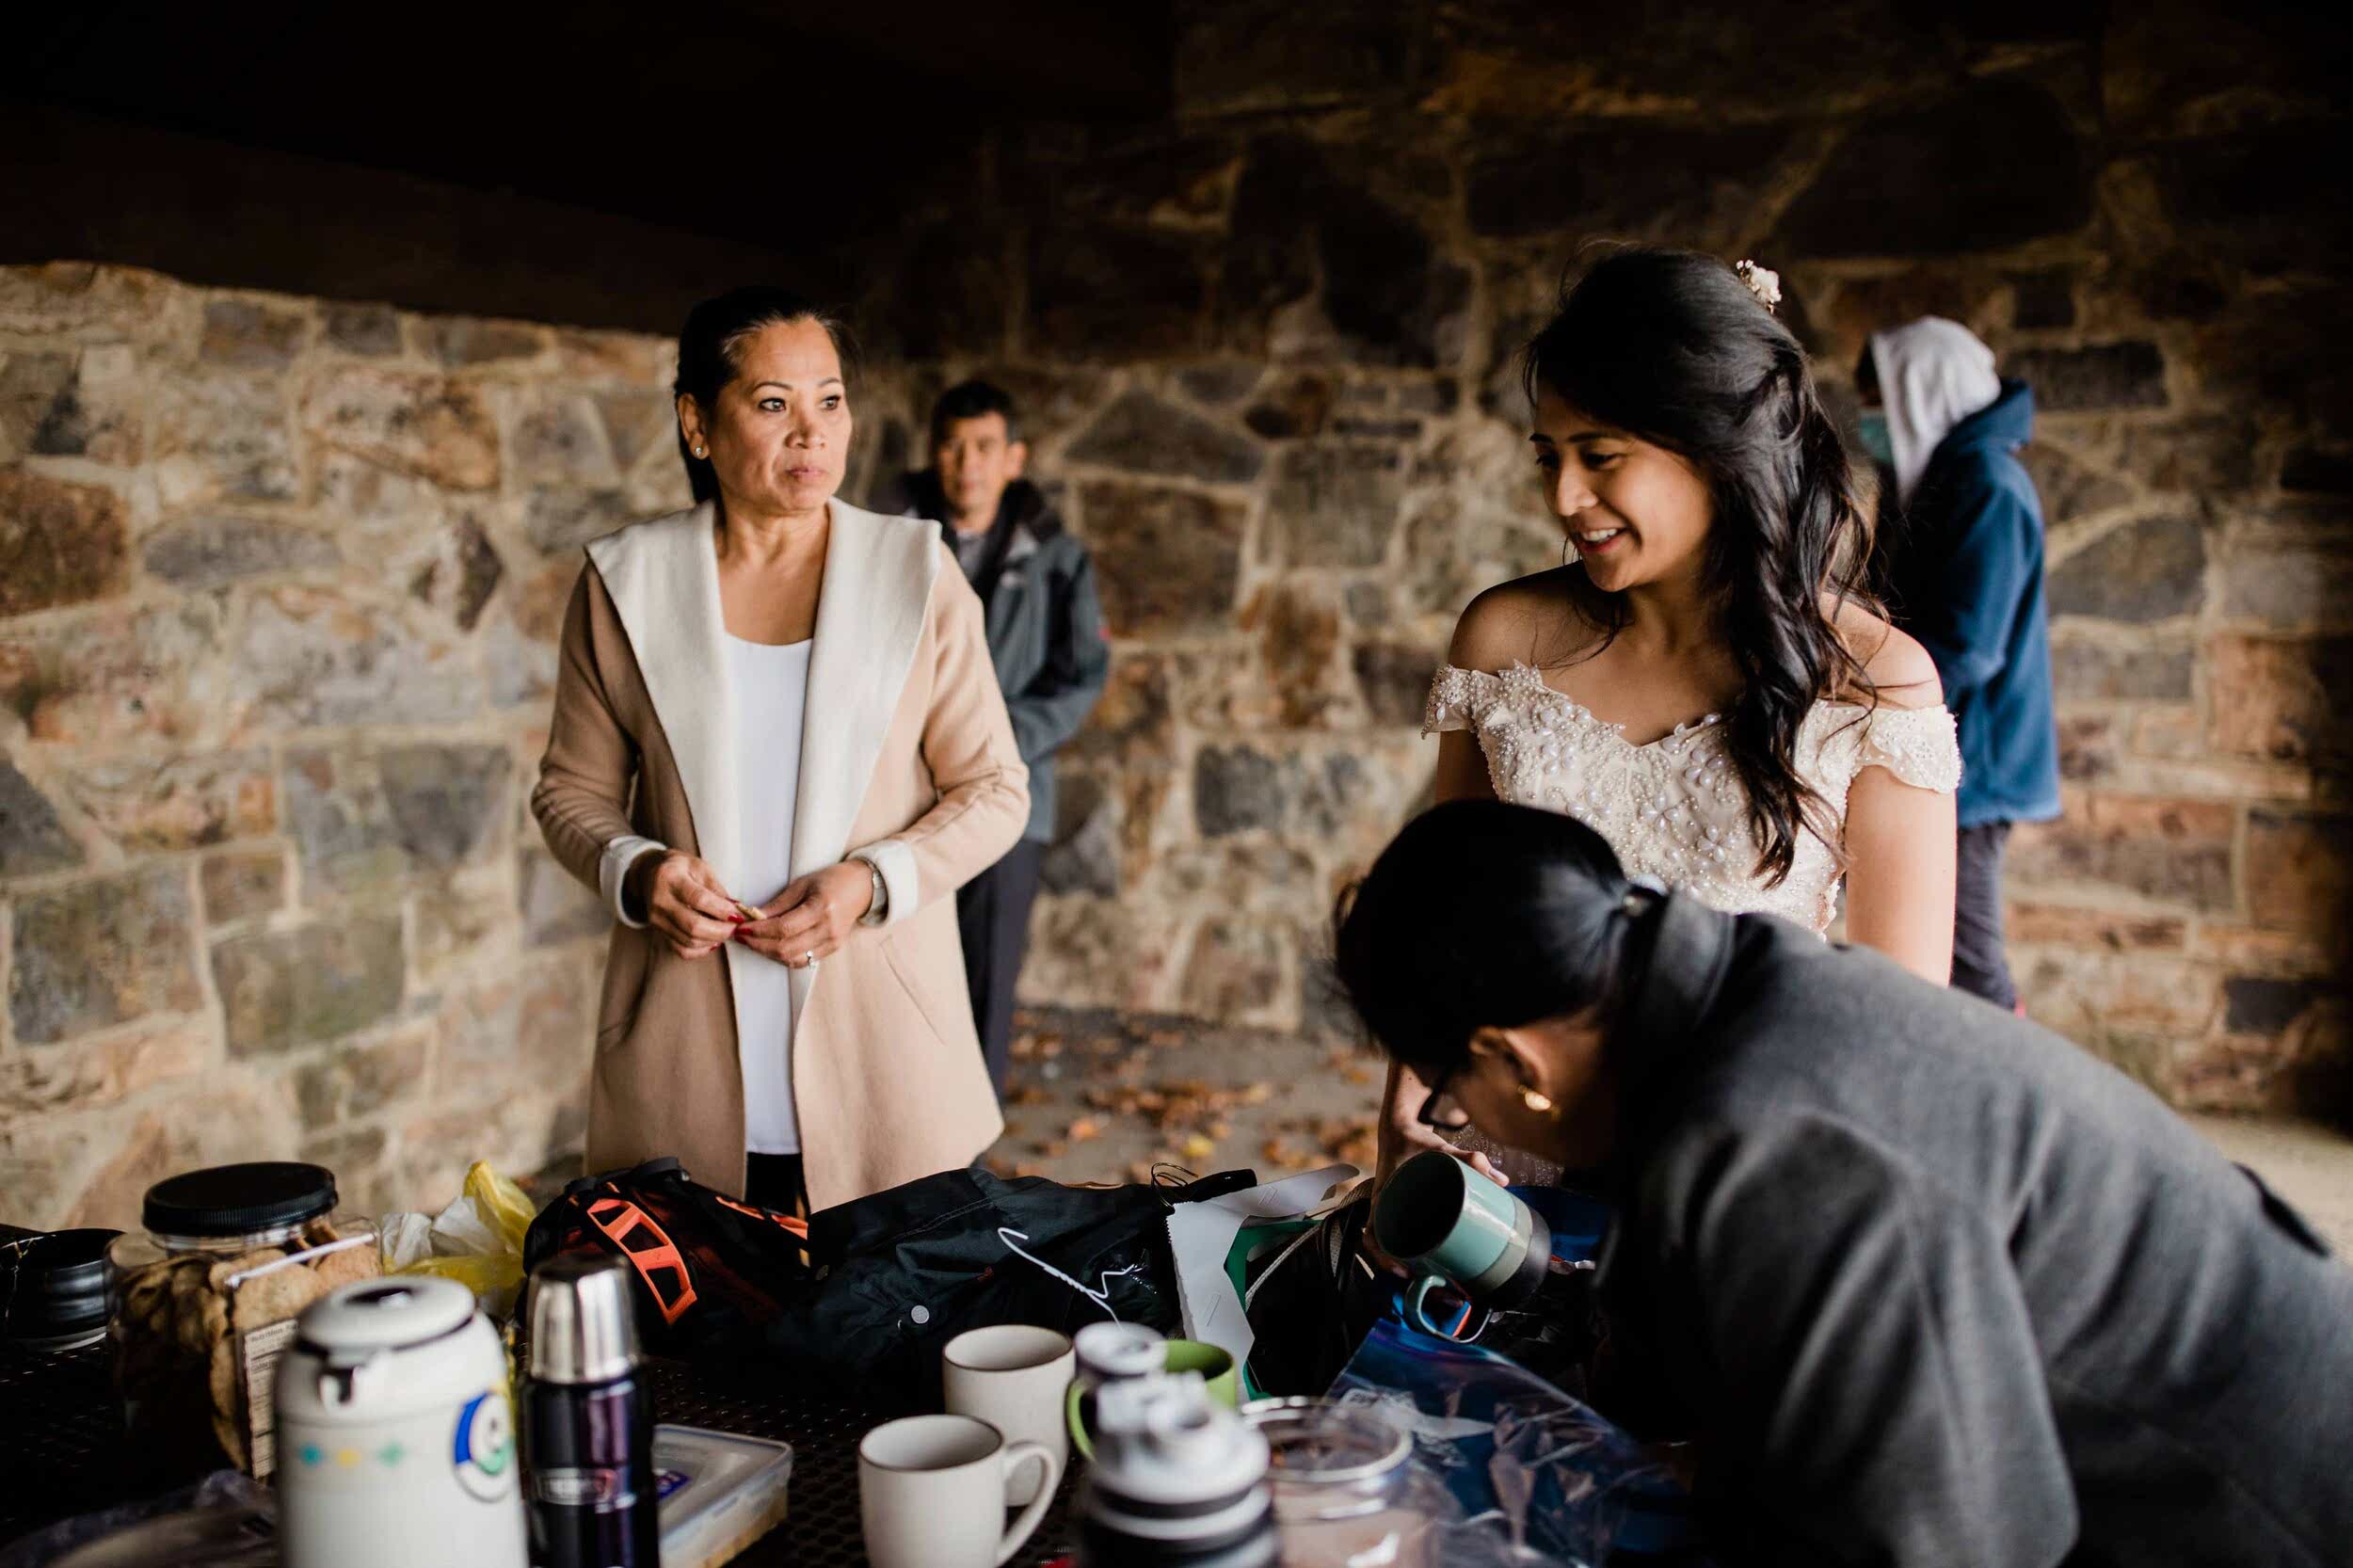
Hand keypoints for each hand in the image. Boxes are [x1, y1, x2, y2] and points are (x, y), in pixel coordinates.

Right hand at [633, 851, 739, 960]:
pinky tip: (711, 940)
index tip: (738, 914)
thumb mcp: (699, 867)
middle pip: (693, 926)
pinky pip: (681, 950)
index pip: (698, 899)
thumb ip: (716, 888)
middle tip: (735, 926)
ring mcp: (656, 919)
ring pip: (689, 941)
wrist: (649, 874)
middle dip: (721, 930)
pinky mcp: (658, 932)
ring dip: (714, 940)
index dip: (721, 910)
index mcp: (670, 877)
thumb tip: (735, 910)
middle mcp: (660, 901)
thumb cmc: (680, 868)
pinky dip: (701, 950)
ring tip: (726, 931)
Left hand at [734, 862, 874, 968]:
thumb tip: (752, 917)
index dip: (759, 931)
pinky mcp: (832, 949)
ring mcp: (832, 942)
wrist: (862, 888)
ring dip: (768, 954)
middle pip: (786, 948)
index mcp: (822, 908)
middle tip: (742, 937)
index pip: (783, 928)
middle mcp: (828, 929)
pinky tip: (772, 947)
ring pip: (793, 959)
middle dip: (758, 945)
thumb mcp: (803, 884)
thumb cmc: (832, 880)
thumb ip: (778, 904)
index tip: (741, 928)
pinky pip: (803, 961)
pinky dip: (784, 957)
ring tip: (753, 942)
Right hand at [1363, 1061, 1503, 1275]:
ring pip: (1391, 1247)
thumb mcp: (1440, 1148)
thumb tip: (1502, 1181)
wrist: (1400, 1126)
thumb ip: (1470, 1160)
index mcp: (1382, 1198)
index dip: (1384, 1258)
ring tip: (1435, 1281)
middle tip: (1430, 1284)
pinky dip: (1410, 1253)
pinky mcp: (1398, 1211)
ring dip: (1407, 1266)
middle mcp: (1382, 1209)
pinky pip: (1398, 1238)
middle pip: (1383, 1250)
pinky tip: (1432, 1264)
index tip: (1405, 1271)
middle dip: (1403, 1271)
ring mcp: (1388, 1212)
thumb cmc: (1416, 1140)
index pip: (1371, 1236)